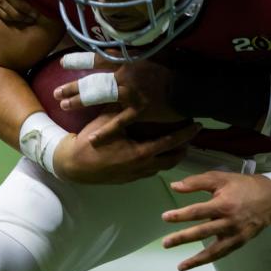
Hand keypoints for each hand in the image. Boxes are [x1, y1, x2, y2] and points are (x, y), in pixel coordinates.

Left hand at [53, 54, 184, 145]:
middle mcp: (126, 76)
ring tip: (64, 106)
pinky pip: (118, 122)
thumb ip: (133, 54)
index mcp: (129, 61)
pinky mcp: (138, 111)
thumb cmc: (172, 69)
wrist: (188, 87)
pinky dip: (106, 130)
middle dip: (74, 86)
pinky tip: (92, 138)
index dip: (80, 61)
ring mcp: (131, 94)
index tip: (64, 63)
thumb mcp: (152, 54)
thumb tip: (115, 49)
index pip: (99, 59)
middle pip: (94, 80)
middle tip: (56, 92)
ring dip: (81, 102)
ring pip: (100, 97)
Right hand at [53, 112, 200, 183]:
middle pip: (173, 159)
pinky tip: (158, 152)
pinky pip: (151, 171)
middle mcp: (143, 166)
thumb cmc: (90, 142)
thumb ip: (123, 109)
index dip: (186, 133)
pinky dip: (159, 161)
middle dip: (184, 147)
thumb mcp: (107, 122)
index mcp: (141, 152)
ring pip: (163, 167)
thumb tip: (133, 91)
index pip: (171, 142)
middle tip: (191, 135)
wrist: (72, 166)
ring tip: (179, 144)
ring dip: (173, 155)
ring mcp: (136, 175)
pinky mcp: (129, 179)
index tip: (198, 124)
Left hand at [161, 171, 270, 270]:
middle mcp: (229, 221)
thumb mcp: (220, 178)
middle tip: (166, 243)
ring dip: (195, 259)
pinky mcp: (240, 242)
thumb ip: (196, 182)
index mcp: (224, 203)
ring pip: (213, 250)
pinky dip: (208, 260)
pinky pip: (222, 254)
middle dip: (182, 238)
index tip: (165, 217)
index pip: (198, 211)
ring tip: (180, 266)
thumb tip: (175, 186)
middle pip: (202, 232)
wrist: (270, 196)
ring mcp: (235, 234)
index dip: (180, 215)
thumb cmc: (242, 185)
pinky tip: (196, 263)